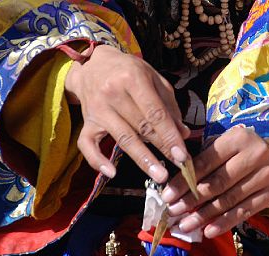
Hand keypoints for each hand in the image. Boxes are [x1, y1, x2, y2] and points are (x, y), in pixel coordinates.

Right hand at [63, 44, 189, 183]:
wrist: (92, 66)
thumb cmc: (127, 72)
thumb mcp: (152, 78)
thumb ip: (168, 104)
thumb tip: (182, 133)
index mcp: (133, 78)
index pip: (155, 113)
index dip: (169, 135)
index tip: (182, 154)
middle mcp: (113, 94)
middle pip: (141, 127)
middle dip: (161, 148)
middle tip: (178, 167)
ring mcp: (97, 110)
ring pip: (122, 138)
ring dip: (142, 159)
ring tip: (158, 175)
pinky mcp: (86, 123)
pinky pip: (88, 146)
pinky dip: (97, 161)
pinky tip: (111, 173)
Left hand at [163, 125, 268, 238]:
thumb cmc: (237, 153)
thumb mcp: (220, 147)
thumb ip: (199, 161)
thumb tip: (172, 188)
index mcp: (238, 138)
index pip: (205, 164)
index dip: (184, 182)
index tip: (167, 197)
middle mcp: (255, 154)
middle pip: (217, 183)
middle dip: (191, 200)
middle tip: (173, 212)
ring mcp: (266, 174)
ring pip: (228, 200)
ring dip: (204, 215)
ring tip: (185, 225)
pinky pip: (244, 212)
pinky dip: (224, 223)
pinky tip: (208, 232)